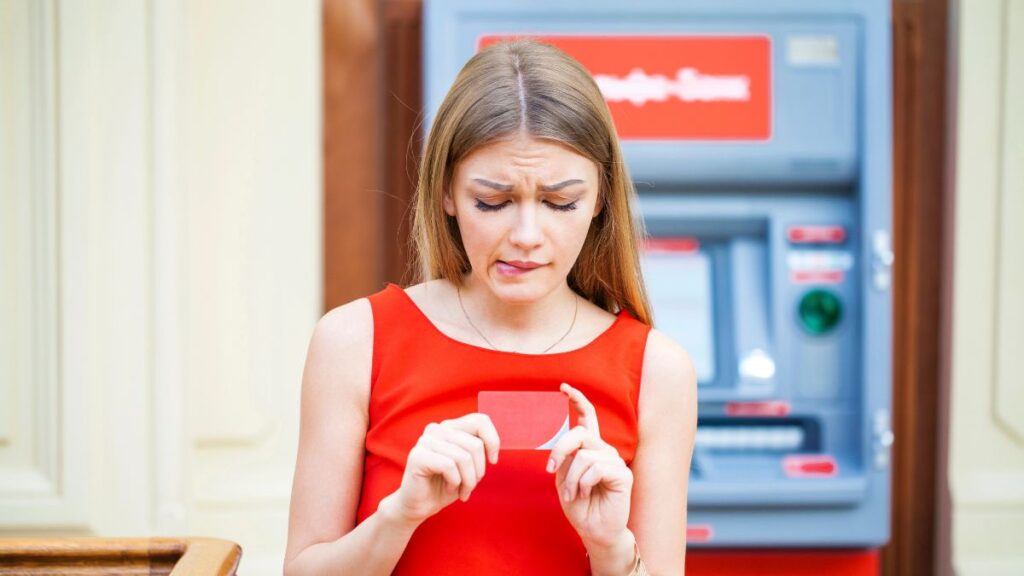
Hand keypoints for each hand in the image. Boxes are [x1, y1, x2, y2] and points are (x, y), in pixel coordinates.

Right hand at [379, 413, 499, 525]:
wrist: (420, 506)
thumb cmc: (446, 485)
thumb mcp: (469, 465)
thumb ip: (478, 448)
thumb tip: (494, 445)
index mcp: (450, 427)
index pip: (480, 420)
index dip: (493, 441)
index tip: (492, 461)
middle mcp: (436, 429)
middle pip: (475, 445)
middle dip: (478, 472)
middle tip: (470, 486)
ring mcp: (425, 441)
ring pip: (464, 457)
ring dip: (468, 481)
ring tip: (461, 490)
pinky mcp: (417, 456)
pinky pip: (449, 466)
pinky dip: (454, 482)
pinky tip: (448, 488)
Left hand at [547, 383, 633, 548]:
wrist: (594, 530)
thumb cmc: (579, 505)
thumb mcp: (564, 477)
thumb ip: (565, 457)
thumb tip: (565, 445)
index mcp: (589, 448)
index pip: (586, 417)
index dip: (576, 400)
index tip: (562, 387)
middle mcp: (604, 450)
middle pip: (579, 433)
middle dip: (560, 448)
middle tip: (550, 469)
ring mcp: (615, 461)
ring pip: (584, 456)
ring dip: (571, 479)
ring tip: (572, 494)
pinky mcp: (622, 474)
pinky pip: (595, 468)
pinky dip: (583, 483)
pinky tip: (584, 494)